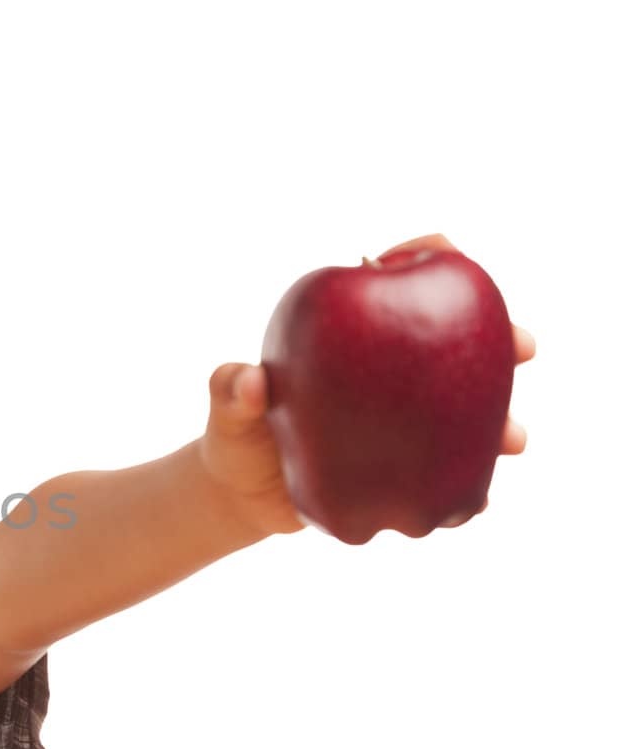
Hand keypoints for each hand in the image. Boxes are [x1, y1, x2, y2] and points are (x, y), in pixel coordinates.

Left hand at [201, 234, 534, 535]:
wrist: (240, 498)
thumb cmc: (233, 439)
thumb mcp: (226, 413)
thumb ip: (229, 391)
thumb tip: (250, 381)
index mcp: (346, 336)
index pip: (387, 279)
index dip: (421, 255)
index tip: (445, 249)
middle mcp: (385, 369)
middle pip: (449, 337)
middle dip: (493, 334)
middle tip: (522, 346)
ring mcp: (402, 417)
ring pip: (461, 407)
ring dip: (496, 419)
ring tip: (511, 439)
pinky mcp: (405, 463)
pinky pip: (447, 466)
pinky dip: (467, 477)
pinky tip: (483, 492)